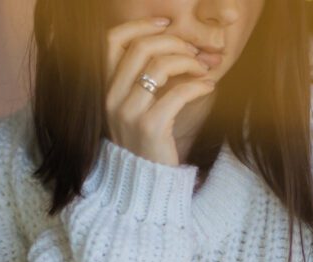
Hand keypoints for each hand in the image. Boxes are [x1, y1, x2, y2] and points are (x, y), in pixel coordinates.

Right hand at [104, 17, 214, 166]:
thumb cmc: (146, 143)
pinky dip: (198, 85)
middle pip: (140, 47)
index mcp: (105, 89)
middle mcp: (111, 99)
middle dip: (173, 42)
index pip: (111, 40)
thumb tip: (177, 46)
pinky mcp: (150, 128)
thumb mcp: (137, 108)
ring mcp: (128, 114)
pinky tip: (207, 87)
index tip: (166, 25)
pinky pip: (178, 93)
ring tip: (203, 70)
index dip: (140, 25)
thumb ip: (145, 78)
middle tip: (193, 52)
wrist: (145, 185)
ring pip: (159, 66)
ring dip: (188, 62)